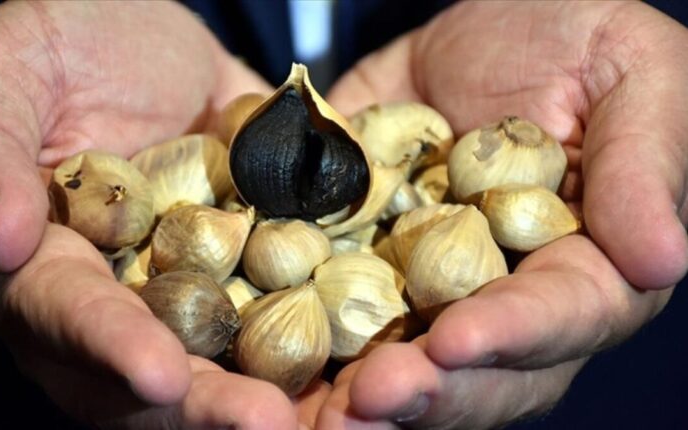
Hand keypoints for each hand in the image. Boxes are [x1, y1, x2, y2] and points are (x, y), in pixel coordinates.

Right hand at [0, 1, 321, 427]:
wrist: (144, 33)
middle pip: (156, 366)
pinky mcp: (253, 257)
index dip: (110, 348)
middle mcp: (120, 294)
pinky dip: (327, 335)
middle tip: (265, 425)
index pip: (68, 315)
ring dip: (276, 391)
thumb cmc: (54, 44)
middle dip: (208, 404)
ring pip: (228, 354)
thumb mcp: (2, 71)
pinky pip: (288, 302)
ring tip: (336, 414)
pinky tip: (369, 358)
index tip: (159, 375)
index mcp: (42, 263)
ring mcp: (193, 282)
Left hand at [319, 1, 686, 427]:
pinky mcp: (373, 258)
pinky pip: (338, 306)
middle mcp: (506, 292)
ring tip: (316, 413)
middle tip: (370, 399)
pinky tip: (266, 364)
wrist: (492, 22)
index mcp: (585, 262)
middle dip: (426, 390)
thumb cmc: (584, 40)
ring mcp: (434, 284)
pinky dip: (306, 340)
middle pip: (477, 369)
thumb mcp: (636, 76)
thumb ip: (643, 166)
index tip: (457, 341)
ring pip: (405, 359)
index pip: (559, 315)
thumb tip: (660, 259)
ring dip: (360, 394)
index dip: (513, 334)